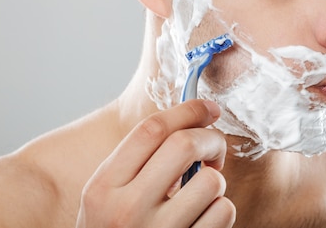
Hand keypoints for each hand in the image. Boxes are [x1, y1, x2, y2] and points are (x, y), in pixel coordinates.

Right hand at [76, 99, 235, 226]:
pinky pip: (223, 213)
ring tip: (202, 192)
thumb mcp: (107, 197)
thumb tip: (191, 120)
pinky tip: (204, 217)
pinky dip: (221, 209)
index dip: (187, 110)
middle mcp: (126, 211)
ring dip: (215, 180)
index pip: (151, 130)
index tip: (207, 108)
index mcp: (103, 187)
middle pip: (184, 145)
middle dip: (210, 138)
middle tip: (213, 148)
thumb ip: (137, 162)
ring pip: (211, 181)